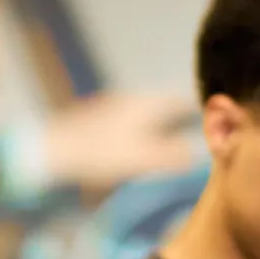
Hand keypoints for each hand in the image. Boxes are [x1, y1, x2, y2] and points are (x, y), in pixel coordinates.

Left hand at [43, 93, 198, 188]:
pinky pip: (125, 121)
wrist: (51, 151)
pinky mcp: (93, 118)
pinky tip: (130, 148)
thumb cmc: (101, 154)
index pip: (179, 102)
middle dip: (175, 118)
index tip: (208, 122)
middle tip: (188, 134)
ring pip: (141, 112)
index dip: (196, 112)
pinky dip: (135, 131)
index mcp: (145, 104)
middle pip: (160, 105)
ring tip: (162, 143)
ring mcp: (109, 106)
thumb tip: (197, 154)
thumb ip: (173, 155)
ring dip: (154, 125)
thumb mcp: (143, 158)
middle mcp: (129, 99)